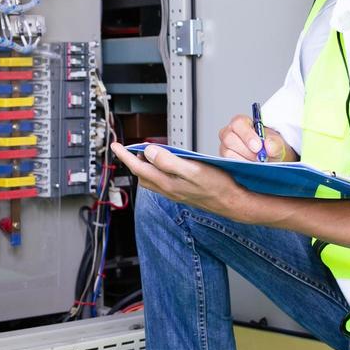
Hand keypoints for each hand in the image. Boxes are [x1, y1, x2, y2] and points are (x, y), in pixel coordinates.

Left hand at [110, 142, 255, 221]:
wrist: (232, 202)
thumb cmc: (218, 186)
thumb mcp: (193, 169)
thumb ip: (169, 161)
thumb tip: (149, 152)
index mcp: (168, 183)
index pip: (138, 168)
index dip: (125, 156)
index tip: (116, 146)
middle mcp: (168, 189)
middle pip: (141, 174)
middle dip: (132, 161)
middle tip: (128, 148)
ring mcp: (174, 192)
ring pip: (150, 179)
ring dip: (144, 166)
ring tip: (144, 153)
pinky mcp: (181, 192)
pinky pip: (161, 182)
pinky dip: (156, 172)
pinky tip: (164, 165)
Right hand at [218, 115, 294, 162]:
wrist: (272, 161)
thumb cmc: (272, 148)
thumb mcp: (278, 144)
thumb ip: (275, 143)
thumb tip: (268, 145)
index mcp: (242, 123)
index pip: (238, 123)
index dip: (247, 135)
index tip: (258, 146)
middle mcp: (230, 133)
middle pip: (228, 138)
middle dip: (246, 150)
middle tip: (259, 157)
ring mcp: (225, 147)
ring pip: (227, 152)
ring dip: (245, 159)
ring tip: (258, 162)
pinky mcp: (225, 160)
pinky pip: (229, 164)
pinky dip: (242, 167)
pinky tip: (252, 167)